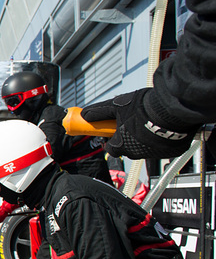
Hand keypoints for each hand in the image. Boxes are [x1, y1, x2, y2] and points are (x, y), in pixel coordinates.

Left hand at [81, 89, 195, 158]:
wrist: (172, 109)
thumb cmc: (143, 108)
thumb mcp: (117, 106)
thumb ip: (100, 112)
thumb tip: (85, 114)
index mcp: (121, 144)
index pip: (111, 148)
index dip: (111, 141)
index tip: (113, 133)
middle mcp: (136, 152)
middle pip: (128, 149)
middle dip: (128, 139)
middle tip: (132, 125)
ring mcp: (154, 153)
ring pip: (145, 148)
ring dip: (144, 139)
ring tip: (148, 124)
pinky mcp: (171, 151)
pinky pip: (163, 147)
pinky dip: (161, 139)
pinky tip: (163, 127)